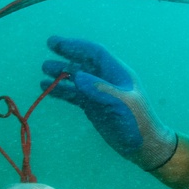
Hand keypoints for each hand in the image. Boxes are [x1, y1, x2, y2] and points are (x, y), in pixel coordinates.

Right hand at [42, 37, 177, 170]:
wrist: (144, 145)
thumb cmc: (138, 123)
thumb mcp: (122, 105)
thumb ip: (101, 89)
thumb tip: (78, 76)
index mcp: (118, 73)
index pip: (95, 53)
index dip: (76, 46)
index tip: (57, 43)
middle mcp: (108, 79)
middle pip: (85, 61)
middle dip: (67, 53)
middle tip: (50, 45)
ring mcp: (100, 93)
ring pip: (77, 78)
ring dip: (61, 72)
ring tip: (44, 70)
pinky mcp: (93, 106)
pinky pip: (74, 94)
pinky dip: (61, 91)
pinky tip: (47, 89)